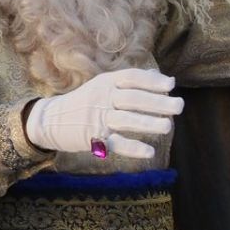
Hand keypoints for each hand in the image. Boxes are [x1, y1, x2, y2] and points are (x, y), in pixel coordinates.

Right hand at [24, 68, 183, 160]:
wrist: (50, 120)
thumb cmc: (84, 102)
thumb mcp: (102, 86)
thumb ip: (129, 82)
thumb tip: (161, 78)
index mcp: (105, 82)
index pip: (131, 78)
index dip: (151, 81)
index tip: (171, 85)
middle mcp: (101, 98)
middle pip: (133, 99)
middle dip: (158, 102)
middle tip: (179, 106)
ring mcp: (97, 118)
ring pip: (126, 120)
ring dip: (148, 123)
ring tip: (168, 126)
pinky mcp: (93, 138)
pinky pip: (116, 143)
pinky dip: (133, 148)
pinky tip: (149, 151)